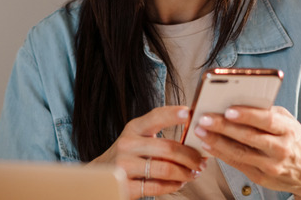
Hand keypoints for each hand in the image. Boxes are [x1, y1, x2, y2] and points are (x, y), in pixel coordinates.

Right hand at [89, 105, 206, 198]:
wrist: (100, 175)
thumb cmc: (128, 155)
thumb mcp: (138, 138)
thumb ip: (159, 135)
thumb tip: (194, 136)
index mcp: (133, 128)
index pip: (156, 116)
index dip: (173, 114)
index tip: (190, 114)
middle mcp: (127, 145)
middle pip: (168, 148)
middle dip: (190, 156)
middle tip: (201, 161)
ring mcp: (124, 166)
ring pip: (165, 169)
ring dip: (185, 173)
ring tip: (193, 173)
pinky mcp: (125, 187)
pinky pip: (157, 187)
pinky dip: (173, 186)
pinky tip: (179, 183)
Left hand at [192, 106, 300, 199]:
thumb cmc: (295, 140)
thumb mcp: (289, 121)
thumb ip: (268, 112)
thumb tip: (240, 99)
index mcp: (289, 130)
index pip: (267, 120)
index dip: (247, 115)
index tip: (228, 109)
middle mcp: (281, 149)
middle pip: (249, 137)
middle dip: (223, 127)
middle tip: (204, 118)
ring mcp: (271, 166)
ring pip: (240, 153)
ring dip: (217, 141)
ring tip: (200, 131)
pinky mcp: (262, 178)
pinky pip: (237, 164)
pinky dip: (220, 154)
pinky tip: (207, 145)